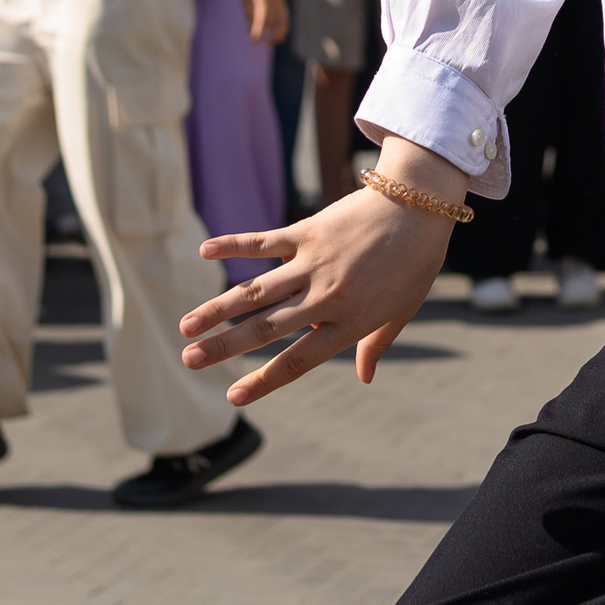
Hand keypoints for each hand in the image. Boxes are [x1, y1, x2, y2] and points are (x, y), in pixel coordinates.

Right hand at [179, 136, 465, 403]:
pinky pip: (263, 242)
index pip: (298, 361)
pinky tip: (204, 252)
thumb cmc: (415, 262)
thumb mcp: (401, 310)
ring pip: (256, 291)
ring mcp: (313, 263)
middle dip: (224, 347)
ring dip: (217, 309)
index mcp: (349, 322)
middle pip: (266, 329)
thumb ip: (376, 344)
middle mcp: (326, 297)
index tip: (232, 399)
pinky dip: (233, 246)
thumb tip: (366, 377)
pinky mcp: (306, 232)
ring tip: (185, 326)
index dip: (263, 382)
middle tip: (189, 360)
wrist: (419, 205)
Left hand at [239, 0, 287, 44]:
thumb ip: (249, 12)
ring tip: (272, 41)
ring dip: (278, 31)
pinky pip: (284, 13)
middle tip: (253, 39)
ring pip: (283, 18)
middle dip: (264, 31)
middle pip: (273, 20)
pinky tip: (277, 32)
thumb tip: (254, 27)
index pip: (262, 18)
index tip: (253, 42)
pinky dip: (282, 24)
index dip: (258, 31)